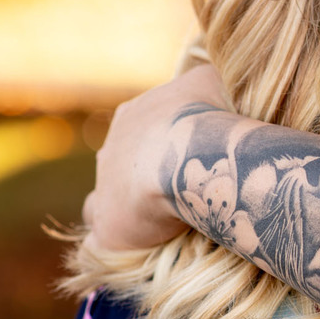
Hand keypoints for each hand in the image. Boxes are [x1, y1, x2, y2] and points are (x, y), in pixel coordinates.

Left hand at [82, 64, 226, 251]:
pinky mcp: (109, 221)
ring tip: (167, 211)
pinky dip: (123, 232)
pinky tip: (147, 238)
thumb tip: (214, 84)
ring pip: (110, 191)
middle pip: (129, 158)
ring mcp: (106, 184)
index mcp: (136, 113)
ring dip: (132, 199)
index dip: (174, 138)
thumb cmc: (206, 115)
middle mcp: (114, 146)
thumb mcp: (212, 80)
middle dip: (152, 169)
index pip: (150, 125)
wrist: (185, 154)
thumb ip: (207, 82)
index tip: (200, 152)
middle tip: (189, 183)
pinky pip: (106, 229)